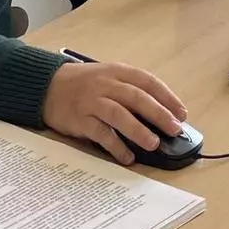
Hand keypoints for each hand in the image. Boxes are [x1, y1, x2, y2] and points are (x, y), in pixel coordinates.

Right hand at [41, 59, 187, 165]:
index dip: (167, 97)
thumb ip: (130, 91)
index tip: (181, 113)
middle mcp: (105, 84)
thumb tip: (160, 114)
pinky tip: (128, 157)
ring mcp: (92, 101)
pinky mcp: (79, 119)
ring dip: (139, 130)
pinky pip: (101, 134)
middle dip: (159, 114)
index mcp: (117, 71)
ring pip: (120, 114)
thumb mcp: (108, 77)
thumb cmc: (84, 84)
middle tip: (175, 129)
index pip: (147, 81)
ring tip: (154, 144)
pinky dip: (116, 146)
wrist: (47, 86)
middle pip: (137, 98)